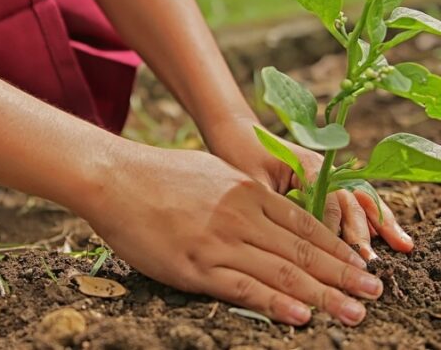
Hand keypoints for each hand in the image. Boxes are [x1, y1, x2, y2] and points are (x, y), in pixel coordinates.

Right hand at [80, 144, 381, 325]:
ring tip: (352, 312)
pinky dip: (275, 304)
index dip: (337, 248)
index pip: (305, 225)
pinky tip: (300, 316)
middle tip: (372, 293)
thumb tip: (268, 208)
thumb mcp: (212, 171)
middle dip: (342, 275)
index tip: (361, 265)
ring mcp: (219, 242)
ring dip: (322, 295)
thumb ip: (244, 193)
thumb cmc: (160, 174)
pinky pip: (243, 288)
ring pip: (281, 273)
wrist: (115, 178)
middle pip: (303, 251)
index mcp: (247, 191)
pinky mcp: (195, 265)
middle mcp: (241, 216)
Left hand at [206, 117, 413, 260]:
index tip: (338, 255)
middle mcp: (323, 168)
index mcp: (306, 165)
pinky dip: (372, 216)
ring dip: (377, 223)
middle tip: (369, 260)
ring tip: (400, 245)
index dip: (334, 229)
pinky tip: (391, 235)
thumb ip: (274, 205)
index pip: (329, 201)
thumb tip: (290, 238)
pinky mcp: (324, 182)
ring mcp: (327, 174)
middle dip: (362, 232)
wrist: (236, 132)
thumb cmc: (239, 155)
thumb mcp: (252, 182)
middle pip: (350, 201)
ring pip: (358, 200)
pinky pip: (352, 199)